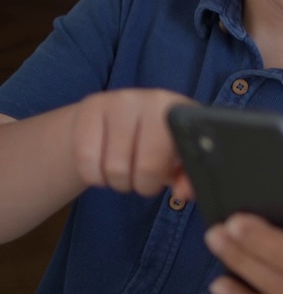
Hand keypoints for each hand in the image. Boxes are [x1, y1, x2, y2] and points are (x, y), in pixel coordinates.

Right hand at [69, 88, 193, 195]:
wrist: (112, 117)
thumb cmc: (153, 142)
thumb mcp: (175, 157)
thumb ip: (186, 177)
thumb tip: (183, 193)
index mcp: (183, 112)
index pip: (179, 154)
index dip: (166, 175)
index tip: (162, 177)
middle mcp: (154, 100)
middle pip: (147, 168)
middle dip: (143, 185)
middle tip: (142, 179)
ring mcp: (121, 100)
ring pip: (114, 168)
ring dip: (118, 183)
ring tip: (124, 172)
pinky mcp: (91, 105)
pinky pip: (86, 159)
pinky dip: (93, 176)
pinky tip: (101, 167)